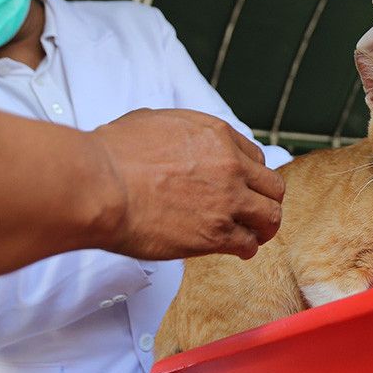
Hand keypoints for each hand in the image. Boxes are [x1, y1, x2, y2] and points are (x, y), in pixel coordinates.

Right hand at [89, 109, 284, 259]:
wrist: (100, 185)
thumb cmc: (113, 155)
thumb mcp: (151, 122)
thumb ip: (176, 132)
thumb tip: (170, 139)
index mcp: (216, 135)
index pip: (254, 156)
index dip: (250, 174)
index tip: (245, 185)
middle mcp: (230, 165)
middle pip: (272, 186)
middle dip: (265, 200)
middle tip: (258, 212)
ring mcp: (227, 200)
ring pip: (270, 216)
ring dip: (264, 226)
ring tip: (256, 235)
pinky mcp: (217, 233)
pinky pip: (248, 244)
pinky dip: (247, 248)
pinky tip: (240, 250)